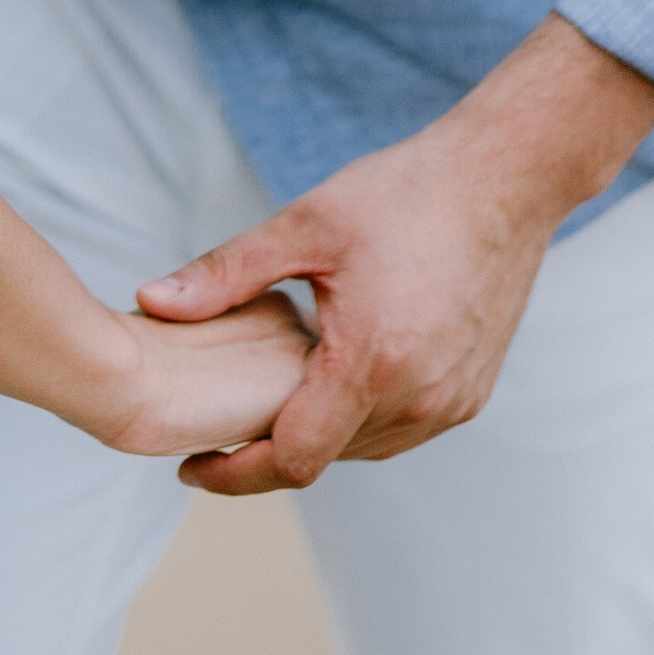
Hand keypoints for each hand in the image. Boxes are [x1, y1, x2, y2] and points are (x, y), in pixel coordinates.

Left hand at [135, 15, 653, 495]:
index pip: (292, 460)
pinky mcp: (470, 395)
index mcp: (371, 362)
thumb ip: (225, 274)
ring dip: (315, 434)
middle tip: (216, 420)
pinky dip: (357, 419)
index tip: (191, 465)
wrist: (502, 180)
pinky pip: (400, 431)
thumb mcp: (304, 226)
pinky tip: (330, 379)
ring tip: (267, 398)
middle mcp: (418, 398)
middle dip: (267, 447)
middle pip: (324, 457)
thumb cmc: (403, 195)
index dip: (234, 474)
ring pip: (362, 449)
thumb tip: (151, 303)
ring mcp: (451, 403)